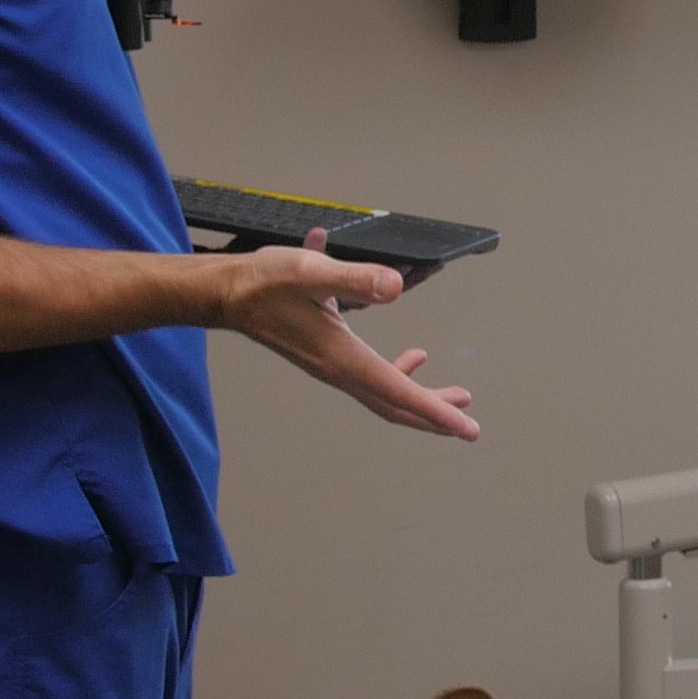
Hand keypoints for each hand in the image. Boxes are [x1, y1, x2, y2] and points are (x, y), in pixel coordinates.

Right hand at [216, 233, 479, 436]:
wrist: (229, 294)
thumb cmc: (265, 282)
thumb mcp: (310, 271)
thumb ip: (353, 277)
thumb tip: (395, 286)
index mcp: (341, 357)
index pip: (397, 392)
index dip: (435, 411)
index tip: (465, 428)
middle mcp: (339, 370)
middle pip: (394, 404)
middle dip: (434, 415)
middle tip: (467, 422)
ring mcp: (333, 366)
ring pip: (385, 394)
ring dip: (420, 399)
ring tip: (453, 395)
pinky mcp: (328, 356)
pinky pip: (371, 377)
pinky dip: (397, 375)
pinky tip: (414, 355)